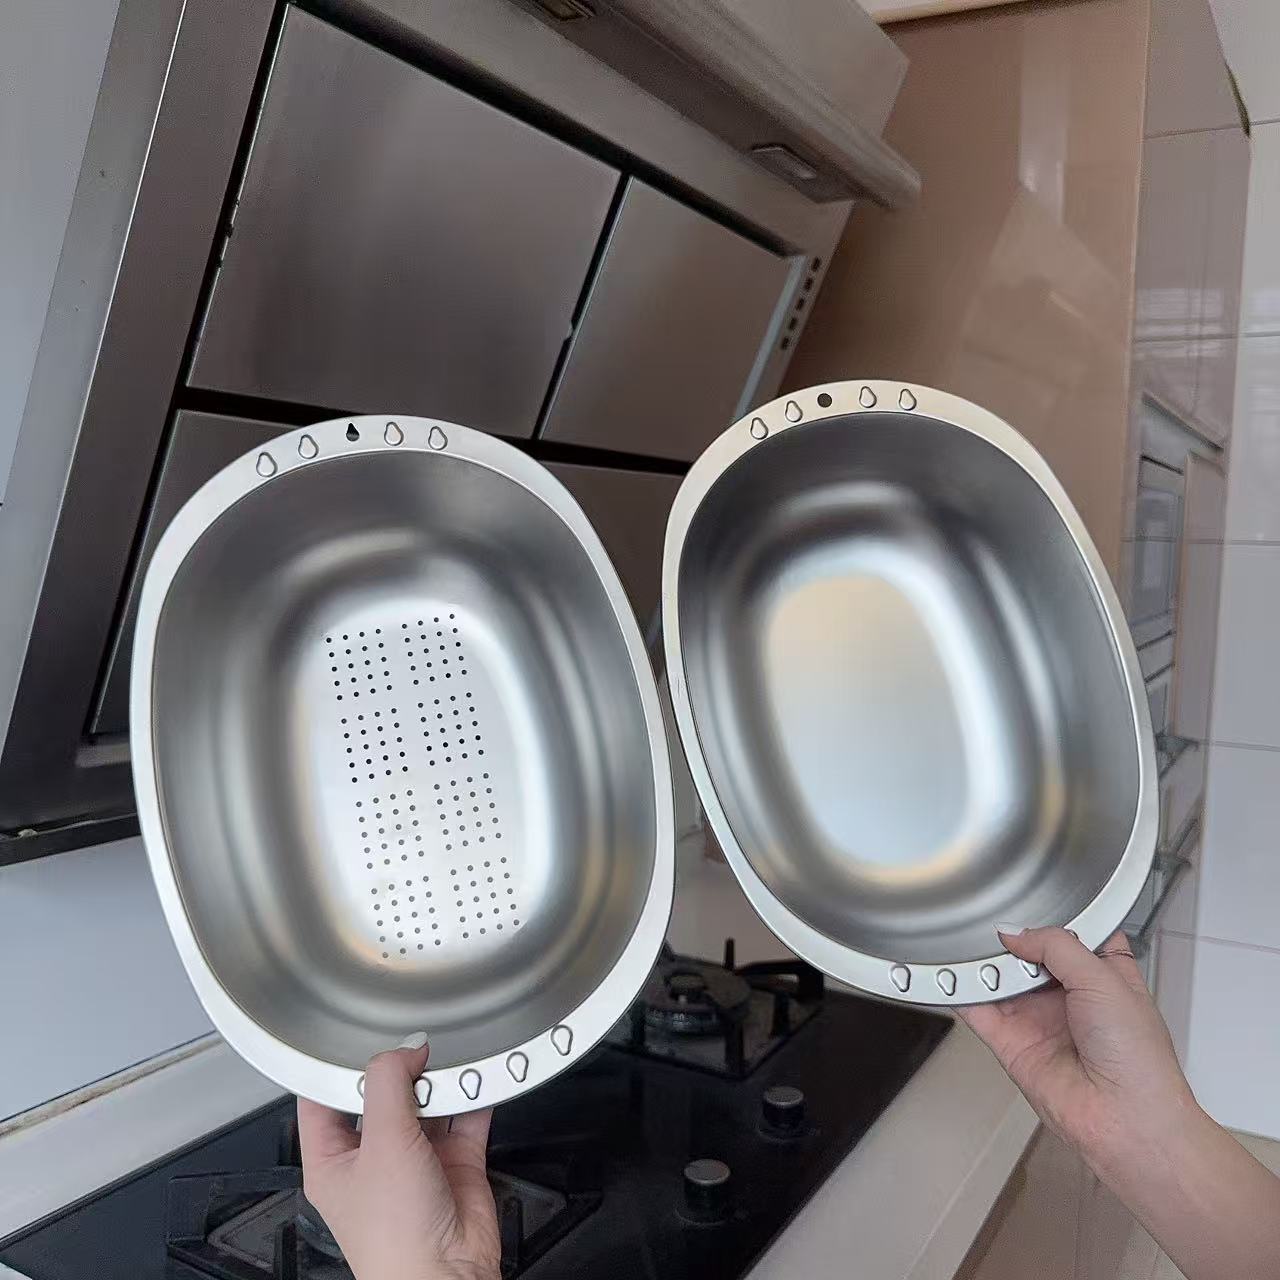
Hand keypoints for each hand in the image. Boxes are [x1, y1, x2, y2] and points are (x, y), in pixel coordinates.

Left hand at [297, 1035, 500, 1279]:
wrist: (447, 1277)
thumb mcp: (381, 1143)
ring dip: (444, 1083)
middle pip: (384, 1095)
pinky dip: (477, 1097)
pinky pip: (467, 1118)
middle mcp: (374, 1158)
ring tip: (453, 1064)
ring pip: (429, 1103)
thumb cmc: (394, 1235)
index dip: (340, 1067)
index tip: (361, 1035)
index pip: (325, 1099)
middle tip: (419, 1050)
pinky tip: (482, 1080)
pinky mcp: (455, 1164)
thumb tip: (405, 1050)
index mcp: (333, 1159)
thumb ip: (390, 1085)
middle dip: (403, 1071)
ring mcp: (416, 1160)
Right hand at [963, 927, 1279, 1279]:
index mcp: (1103, 975)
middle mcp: (1069, 996)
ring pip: (999, 978)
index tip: (1026, 896)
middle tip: (989, 921)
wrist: (1126, 1121)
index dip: (1050, 916)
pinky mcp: (1011, 1043)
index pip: (1071, 933)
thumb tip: (1014, 933)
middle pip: (1028, 952)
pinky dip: (959, 991)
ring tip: (964, 942)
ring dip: (981, 962)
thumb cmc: (1139, 1058)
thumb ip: (1055, 946)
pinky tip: (946, 972)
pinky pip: (978, 1010)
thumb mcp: (1104, 979)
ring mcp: (1038, 1019)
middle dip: (1009, 937)